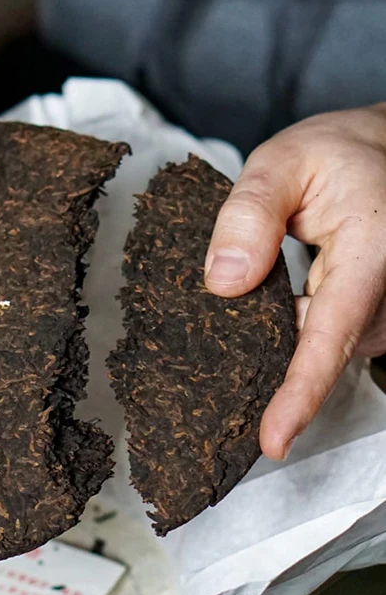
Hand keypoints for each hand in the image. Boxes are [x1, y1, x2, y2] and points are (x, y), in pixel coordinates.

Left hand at [204, 104, 385, 459]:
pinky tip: (280, 299)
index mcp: (373, 251)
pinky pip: (329, 339)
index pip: (331, 335)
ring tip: (270, 280)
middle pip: (320, 349)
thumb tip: (224, 282)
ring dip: (283, 333)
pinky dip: (297, 328)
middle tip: (234, 310)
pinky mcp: (378, 319)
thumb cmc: (339, 154)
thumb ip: (250, 214)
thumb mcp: (284, 160)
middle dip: (270, 353)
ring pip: (323, 347)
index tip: (273, 440)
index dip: (300, 393)